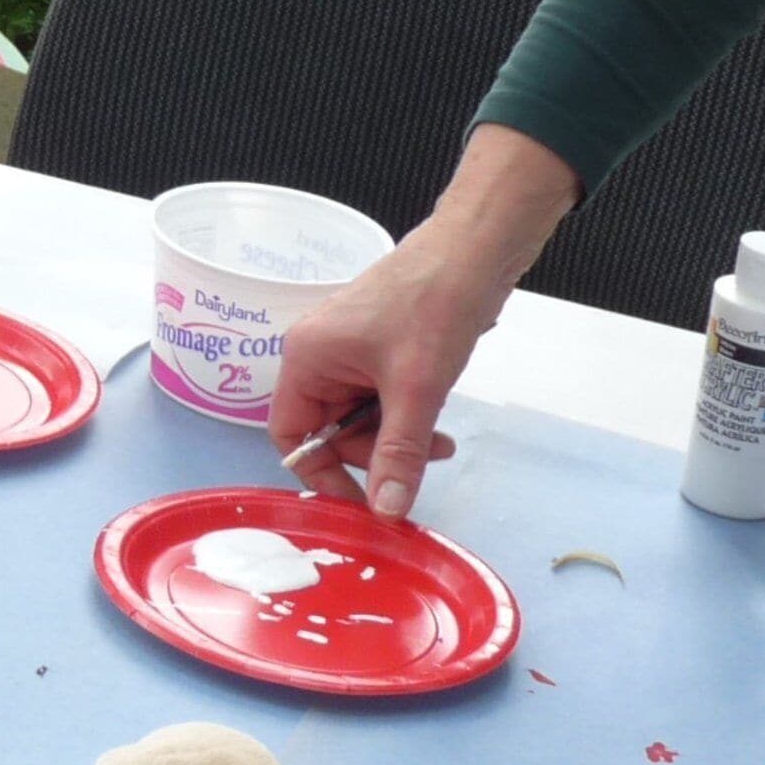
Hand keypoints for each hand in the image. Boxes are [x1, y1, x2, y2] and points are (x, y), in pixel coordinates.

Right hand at [266, 125, 576, 516]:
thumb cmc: (433, 308)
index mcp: (307, 358)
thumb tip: (386, 511)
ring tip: (441, 442)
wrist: (474, 253)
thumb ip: (398, 454)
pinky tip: (438, 422)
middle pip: (329, 429)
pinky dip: (408, 417)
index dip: (320, 470)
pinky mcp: (381, 350)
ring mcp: (351, 352)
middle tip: (418, 463)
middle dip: (374, 453)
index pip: (290, 432)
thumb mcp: (416, 390)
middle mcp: (320, 355)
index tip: (363, 500)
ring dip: (398, 438)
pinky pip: (382, 400)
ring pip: (362, 418)